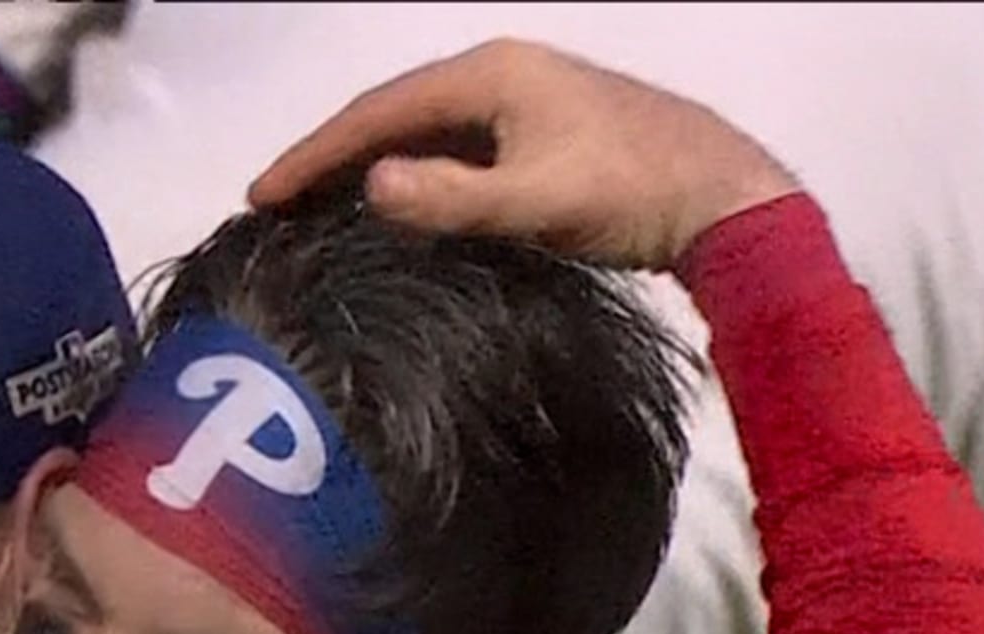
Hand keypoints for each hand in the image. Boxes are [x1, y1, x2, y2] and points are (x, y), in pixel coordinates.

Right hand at [247, 38, 800, 271]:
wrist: (723, 198)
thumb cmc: (632, 195)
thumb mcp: (535, 203)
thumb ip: (450, 199)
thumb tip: (372, 187)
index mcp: (491, 75)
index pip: (377, 113)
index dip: (313, 155)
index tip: (260, 195)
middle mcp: (502, 74)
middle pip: (393, 114)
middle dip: (330, 157)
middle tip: (273, 203)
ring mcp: (525, 99)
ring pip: (424, 131)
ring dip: (369, 166)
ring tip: (317, 208)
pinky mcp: (544, 130)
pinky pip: (455, 146)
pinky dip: (412, 172)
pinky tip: (397, 205)